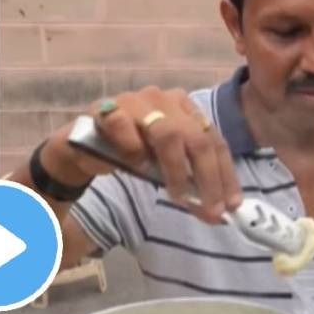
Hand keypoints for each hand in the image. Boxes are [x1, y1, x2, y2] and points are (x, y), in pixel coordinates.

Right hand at [43, 86, 241, 223]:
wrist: (83, 150)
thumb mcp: (164, 173)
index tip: (230, 206)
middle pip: (197, 138)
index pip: (213, 141)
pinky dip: (133, 149)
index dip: (225, 175)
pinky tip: (136, 165)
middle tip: (209, 209)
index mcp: (185, 109)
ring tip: (176, 195)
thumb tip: (217, 214)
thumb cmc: (128, 157)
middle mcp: (165, 99)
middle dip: (207, 177)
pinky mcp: (108, 109)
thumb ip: (189, 187)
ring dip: (175, 170)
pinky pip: (124, 126)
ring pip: (167, 133)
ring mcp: (136, 101)